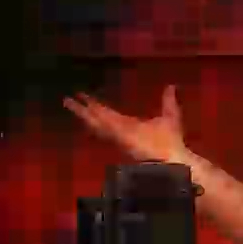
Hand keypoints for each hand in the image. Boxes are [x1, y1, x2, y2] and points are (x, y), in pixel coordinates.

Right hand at [63, 84, 188, 162]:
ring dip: (84, 114)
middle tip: (67, 99)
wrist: (176, 157)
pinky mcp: (123, 139)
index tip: (84, 96)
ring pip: (98, 123)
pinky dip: (97, 123)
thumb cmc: (172, 140)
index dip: (96, 105)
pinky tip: (86, 116)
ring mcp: (121, 135)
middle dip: (83, 109)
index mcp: (129, 124)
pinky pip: (107, 130)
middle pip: (98, 117)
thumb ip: (167, 100)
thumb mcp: (169, 115)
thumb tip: (170, 86)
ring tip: (69, 104)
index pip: (108, 113)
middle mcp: (121, 129)